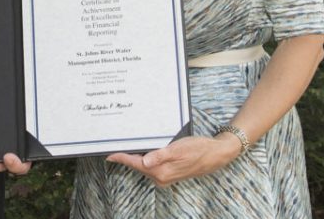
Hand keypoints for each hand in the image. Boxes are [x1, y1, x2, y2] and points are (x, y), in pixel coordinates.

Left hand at [106, 134, 240, 186]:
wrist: (215, 155)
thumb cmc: (198, 149)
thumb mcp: (178, 149)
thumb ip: (160, 156)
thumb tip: (144, 162)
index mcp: (161, 171)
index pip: (135, 163)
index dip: (121, 158)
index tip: (108, 154)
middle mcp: (161, 177)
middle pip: (138, 165)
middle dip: (126, 157)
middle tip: (113, 147)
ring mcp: (165, 176)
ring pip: (144, 166)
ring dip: (135, 157)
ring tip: (124, 147)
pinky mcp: (169, 172)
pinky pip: (152, 166)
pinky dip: (144, 158)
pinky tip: (142, 151)